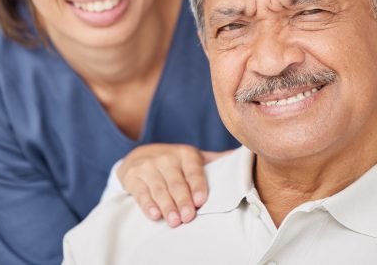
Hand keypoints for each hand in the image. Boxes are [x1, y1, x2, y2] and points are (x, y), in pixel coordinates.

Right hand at [116, 143, 230, 227]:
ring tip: (174, 221)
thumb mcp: (192, 158)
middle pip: (176, 182)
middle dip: (182, 200)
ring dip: (166, 206)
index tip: (201, 200)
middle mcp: (166, 158)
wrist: (138, 156)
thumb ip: (214, 161)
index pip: (193, 170)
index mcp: (185, 154)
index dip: (197, 185)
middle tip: (188, 217)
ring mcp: (148, 167)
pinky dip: (147, 204)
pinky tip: (154, 214)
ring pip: (159, 188)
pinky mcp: (133, 177)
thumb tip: (243, 158)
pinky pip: (141, 192)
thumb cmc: (173, 162)